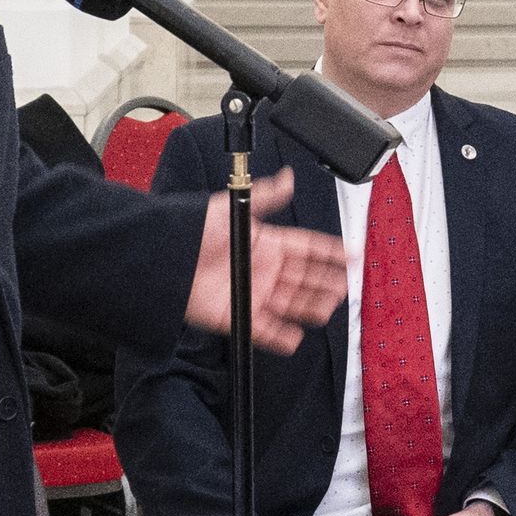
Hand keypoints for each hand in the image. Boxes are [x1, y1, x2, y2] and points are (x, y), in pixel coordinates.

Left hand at [189, 172, 353, 354]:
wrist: (164, 260)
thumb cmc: (193, 231)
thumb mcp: (231, 208)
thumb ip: (264, 196)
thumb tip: (288, 178)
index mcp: (267, 243)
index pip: (307, 248)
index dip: (330, 252)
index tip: (352, 255)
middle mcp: (263, 269)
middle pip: (305, 278)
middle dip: (327, 282)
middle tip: (345, 286)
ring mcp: (252, 292)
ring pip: (291, 304)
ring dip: (311, 308)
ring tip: (327, 310)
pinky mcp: (237, 314)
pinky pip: (264, 330)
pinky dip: (280, 337)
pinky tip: (294, 338)